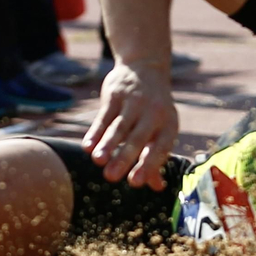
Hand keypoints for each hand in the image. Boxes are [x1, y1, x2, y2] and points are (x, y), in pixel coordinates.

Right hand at [85, 60, 178, 188]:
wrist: (145, 68)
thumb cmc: (154, 109)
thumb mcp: (160, 129)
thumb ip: (155, 157)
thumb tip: (156, 187)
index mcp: (168, 125)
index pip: (160, 148)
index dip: (149, 165)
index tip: (136, 183)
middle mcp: (153, 113)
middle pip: (137, 139)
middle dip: (124, 158)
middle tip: (111, 177)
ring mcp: (134, 102)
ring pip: (119, 127)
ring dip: (107, 144)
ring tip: (97, 161)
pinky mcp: (115, 94)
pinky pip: (104, 116)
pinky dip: (95, 131)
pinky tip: (87, 146)